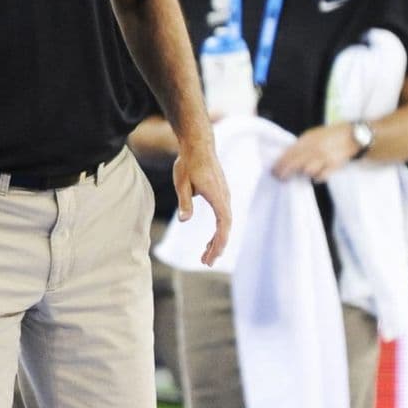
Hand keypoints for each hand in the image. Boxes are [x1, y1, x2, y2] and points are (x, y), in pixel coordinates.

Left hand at [174, 140, 231, 266]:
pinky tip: (210, 240)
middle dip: (217, 247)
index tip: (211, 256)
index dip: (219, 242)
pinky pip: (223, 217)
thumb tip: (184, 220)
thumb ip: (185, 202)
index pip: (223, 225)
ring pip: (225, 223)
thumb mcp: (182, 183)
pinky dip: (218, 231)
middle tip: (206, 262)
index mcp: (218, 196)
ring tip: (206, 255)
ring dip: (217, 240)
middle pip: (226, 228)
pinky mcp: (221, 194)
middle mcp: (225, 197)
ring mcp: (225, 196)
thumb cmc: (188, 163)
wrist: (198, 144)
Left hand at [272, 123, 358, 183]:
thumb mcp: (313, 134)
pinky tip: (315, 177)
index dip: (280, 163)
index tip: (273, 170)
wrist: (353, 136)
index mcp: (308, 139)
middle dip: (285, 172)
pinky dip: (316, 178)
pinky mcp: (334, 165)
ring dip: (302, 173)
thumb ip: (301, 144)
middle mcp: (315, 148)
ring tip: (301, 173)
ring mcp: (325, 157)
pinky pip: (321, 176)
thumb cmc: (331, 135)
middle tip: (280, 177)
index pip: (290, 152)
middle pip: (295, 163)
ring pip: (307, 170)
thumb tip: (287, 155)